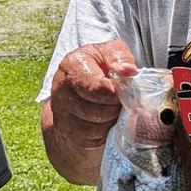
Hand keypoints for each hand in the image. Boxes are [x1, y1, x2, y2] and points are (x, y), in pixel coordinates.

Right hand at [45, 40, 137, 158]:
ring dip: (111, 119)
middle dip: (115, 106)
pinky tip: (103, 119)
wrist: (76, 90)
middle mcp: (60, 88)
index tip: (122, 87)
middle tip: (118, 99)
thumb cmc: (97, 68)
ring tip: (111, 107)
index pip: (99, 88)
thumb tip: (129, 71)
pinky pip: (93, 137)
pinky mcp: (65, 130)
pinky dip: (104, 131)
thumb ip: (120, 56)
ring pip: (97, 126)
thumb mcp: (109, 53)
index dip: (116, 91)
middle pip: (100, 109)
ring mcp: (61, 112)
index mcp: (72, 65)